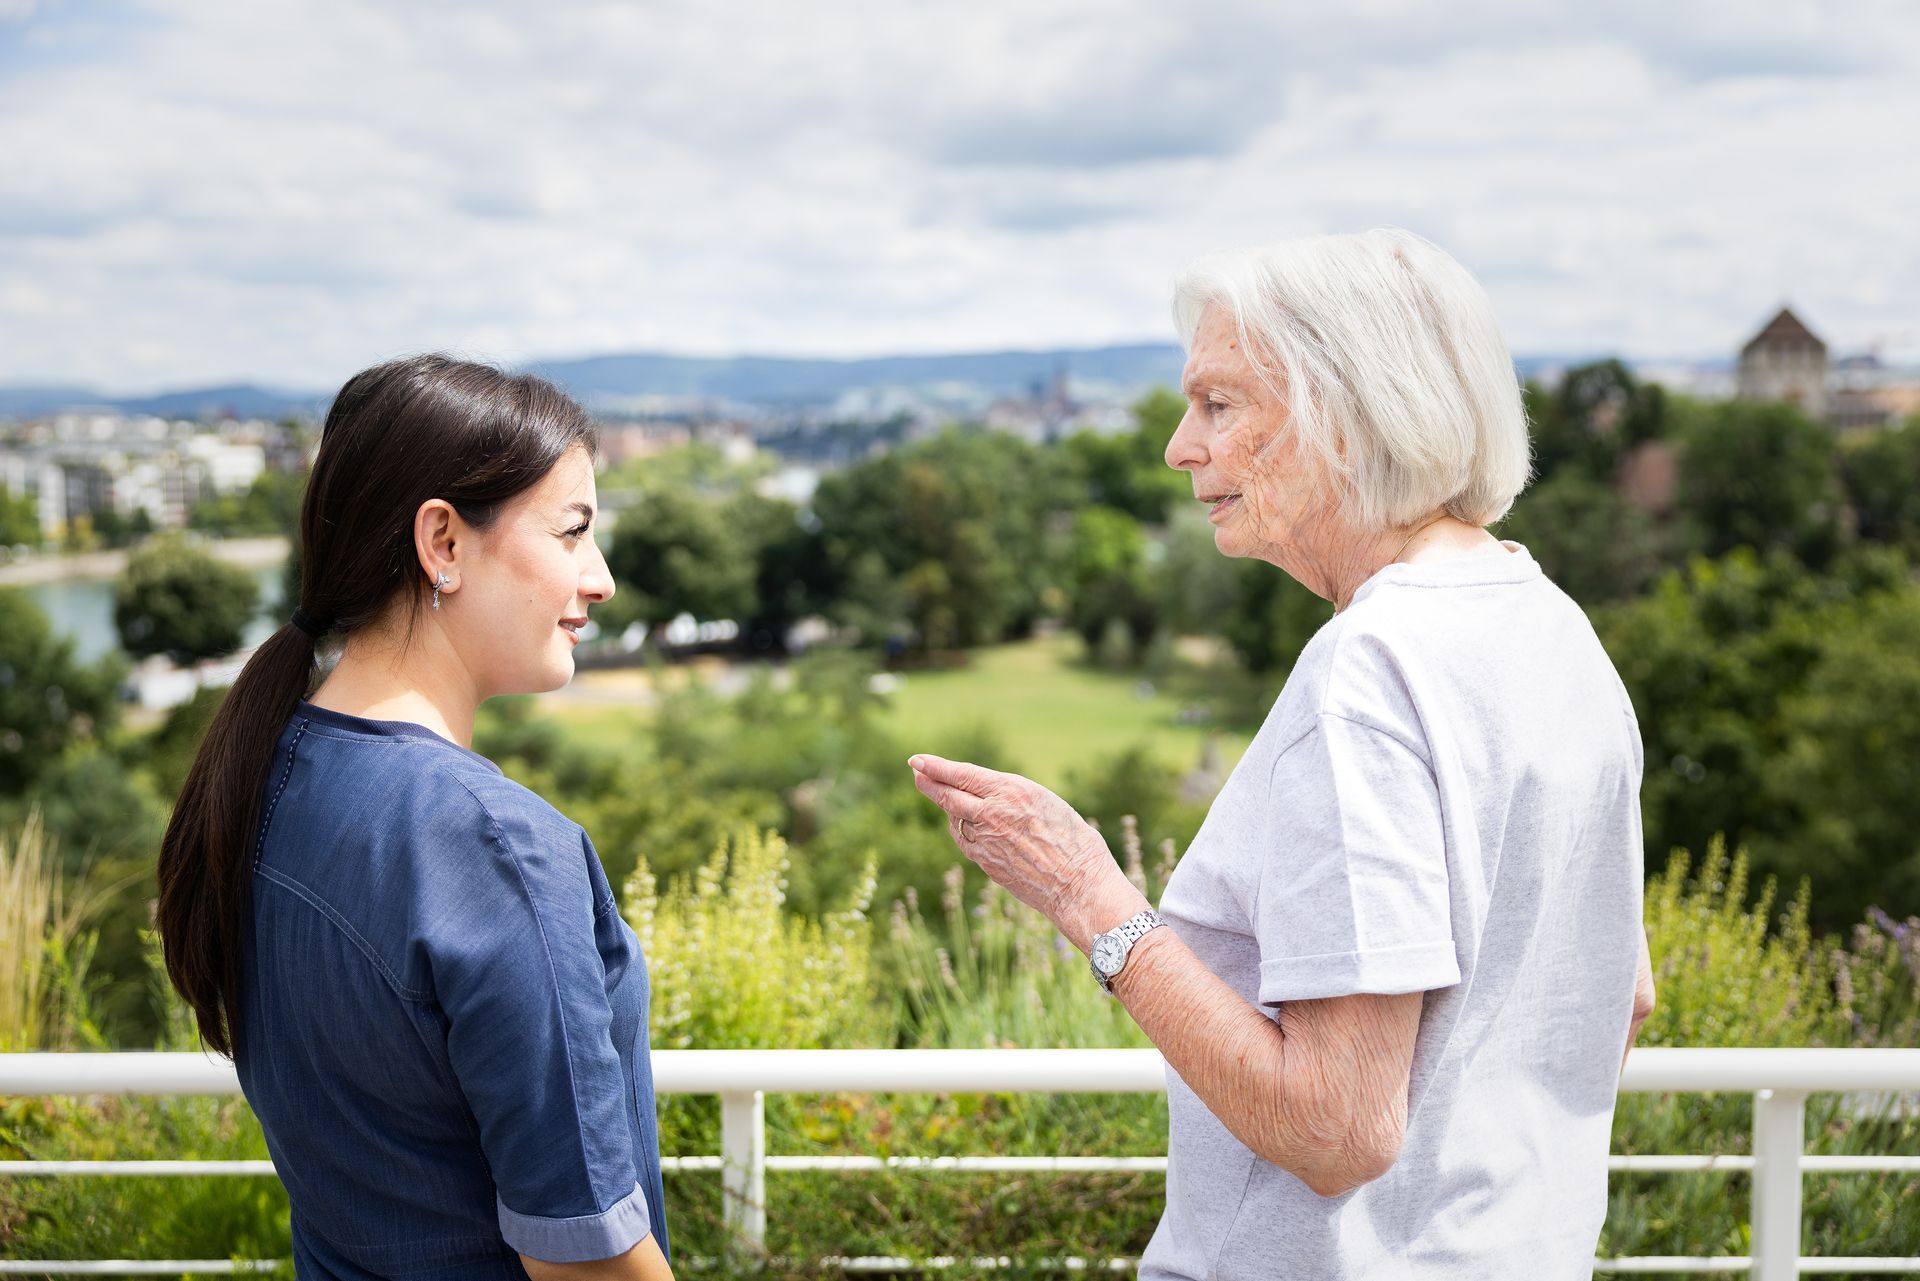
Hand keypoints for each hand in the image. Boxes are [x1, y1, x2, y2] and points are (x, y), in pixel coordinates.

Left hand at [908, 753, 1146, 951]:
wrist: (1079, 886)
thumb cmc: (1075, 842)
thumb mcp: (1046, 803)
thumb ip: (1013, 798)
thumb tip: (990, 798)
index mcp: (1012, 791)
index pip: (962, 774)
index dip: (936, 767)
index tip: (918, 760)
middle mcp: (993, 813)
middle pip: (948, 796)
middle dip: (928, 782)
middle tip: (916, 772)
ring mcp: (986, 841)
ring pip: (955, 820)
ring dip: (946, 807)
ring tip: (938, 793)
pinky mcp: (986, 863)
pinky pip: (966, 842)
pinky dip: (960, 830)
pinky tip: (960, 824)